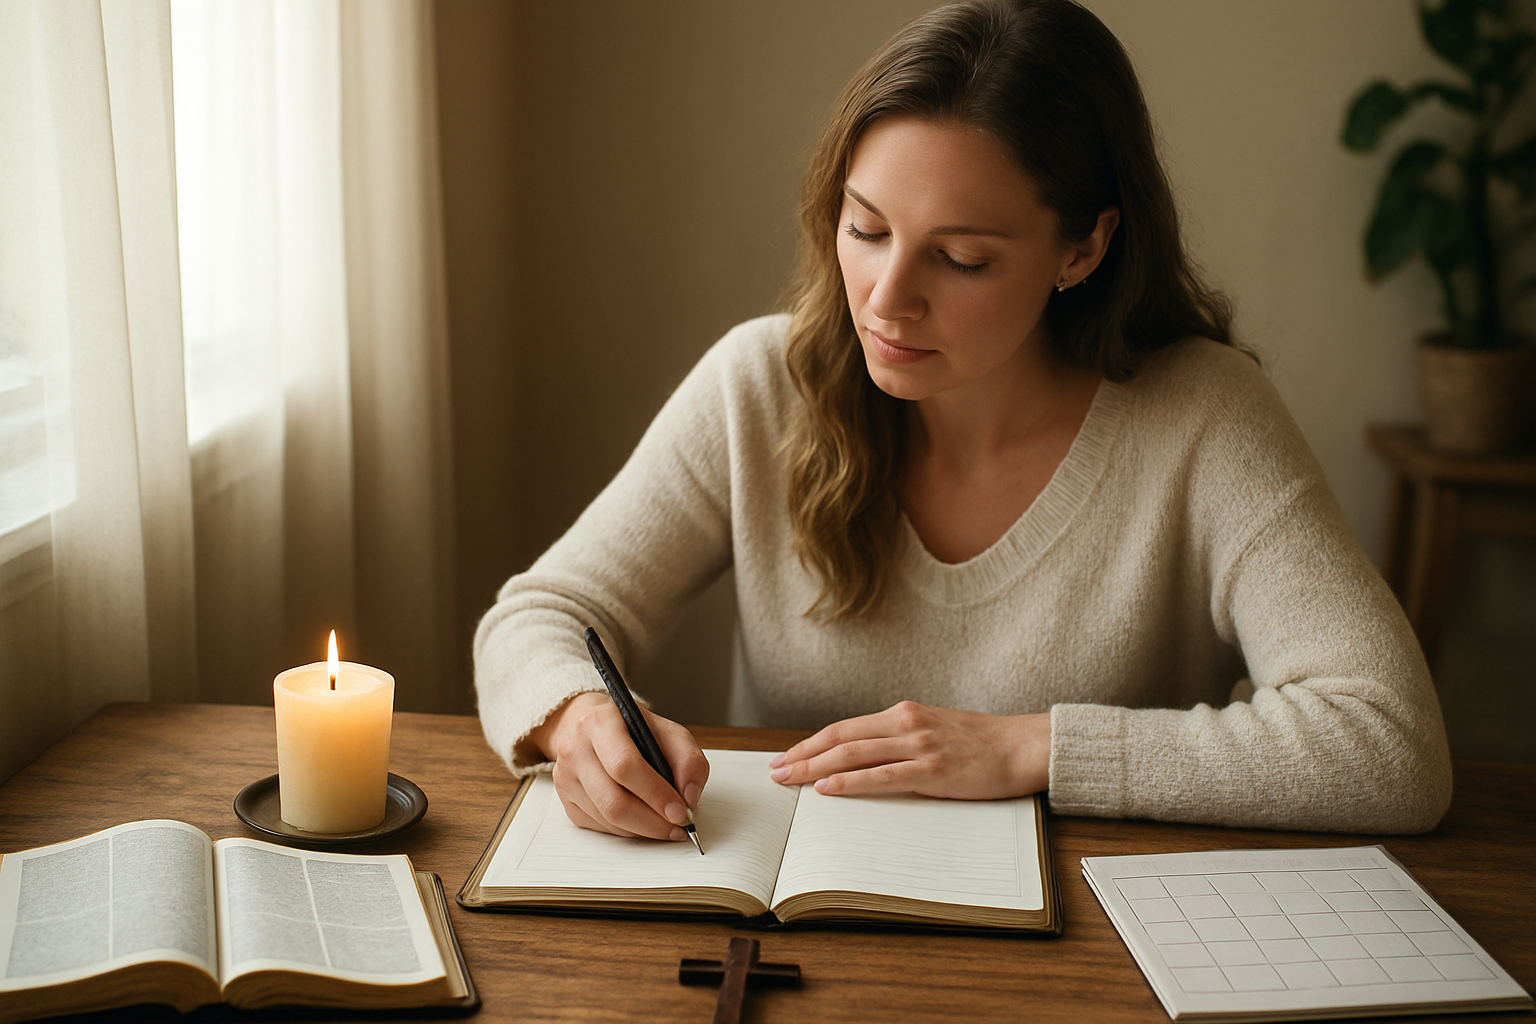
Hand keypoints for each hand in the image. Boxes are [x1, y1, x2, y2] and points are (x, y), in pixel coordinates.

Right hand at [529, 692, 709, 840]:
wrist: (597, 729)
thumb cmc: (634, 731)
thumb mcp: (670, 732)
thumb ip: (689, 761)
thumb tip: (689, 797)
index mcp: (599, 722)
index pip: (625, 766)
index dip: (656, 794)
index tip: (681, 811)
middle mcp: (575, 748)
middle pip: (613, 800)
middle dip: (652, 821)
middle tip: (678, 826)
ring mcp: (566, 777)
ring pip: (607, 819)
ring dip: (643, 829)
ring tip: (667, 825)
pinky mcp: (566, 801)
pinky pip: (601, 827)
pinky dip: (629, 830)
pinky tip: (644, 820)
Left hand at [768, 701, 1048, 799]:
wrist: (1024, 746)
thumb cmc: (983, 744)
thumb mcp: (936, 731)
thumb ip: (903, 740)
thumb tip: (868, 759)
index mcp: (904, 714)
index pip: (844, 728)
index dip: (810, 743)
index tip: (786, 757)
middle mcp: (906, 724)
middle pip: (840, 739)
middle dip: (802, 756)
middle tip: (774, 771)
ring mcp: (918, 746)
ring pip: (853, 755)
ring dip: (814, 768)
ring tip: (788, 780)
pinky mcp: (932, 770)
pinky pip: (881, 776)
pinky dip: (850, 782)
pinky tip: (827, 789)